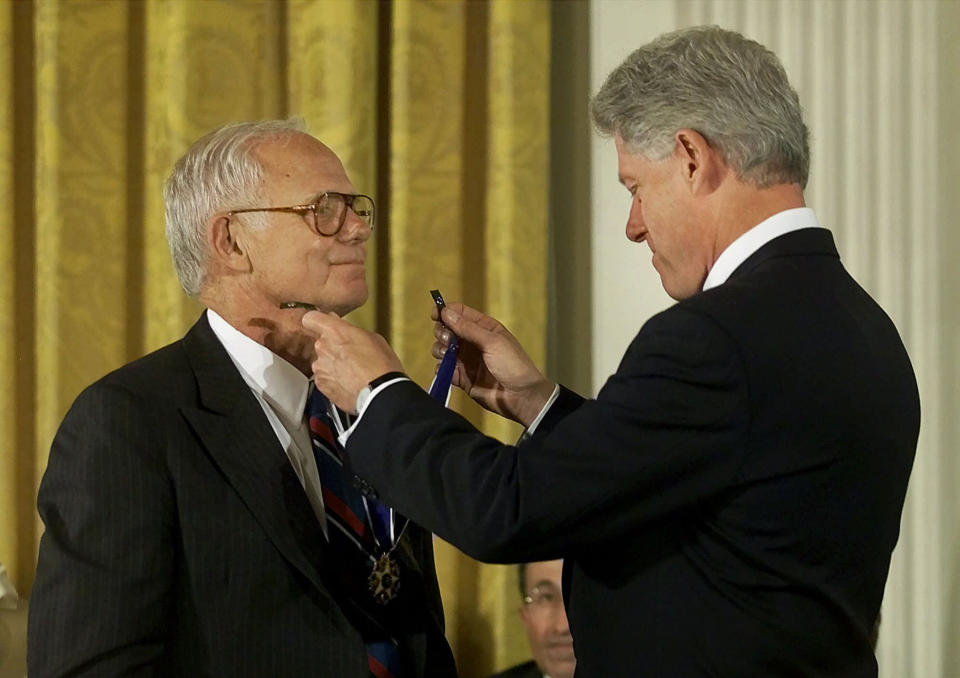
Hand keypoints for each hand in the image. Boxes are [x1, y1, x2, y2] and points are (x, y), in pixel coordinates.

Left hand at [302, 311, 403, 413]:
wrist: (380, 395)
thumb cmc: (381, 368)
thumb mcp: (374, 339)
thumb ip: (352, 330)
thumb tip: (347, 329)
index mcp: (335, 331)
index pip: (311, 318)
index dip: (317, 321)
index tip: (323, 324)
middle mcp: (323, 347)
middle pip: (320, 341)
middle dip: (332, 346)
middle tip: (350, 353)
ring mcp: (320, 367)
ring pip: (322, 360)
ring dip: (333, 363)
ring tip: (352, 371)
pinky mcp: (320, 384)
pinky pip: (323, 376)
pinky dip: (333, 378)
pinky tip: (348, 381)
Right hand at [432, 302, 554, 426]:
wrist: (520, 396)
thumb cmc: (513, 365)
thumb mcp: (492, 341)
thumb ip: (467, 328)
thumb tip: (446, 312)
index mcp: (483, 328)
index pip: (459, 313)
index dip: (445, 311)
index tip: (435, 315)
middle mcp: (473, 342)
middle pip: (447, 329)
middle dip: (442, 332)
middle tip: (448, 340)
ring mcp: (466, 360)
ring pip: (442, 349)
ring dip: (440, 350)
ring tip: (449, 356)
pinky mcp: (462, 377)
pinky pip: (444, 370)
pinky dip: (442, 369)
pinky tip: (450, 371)